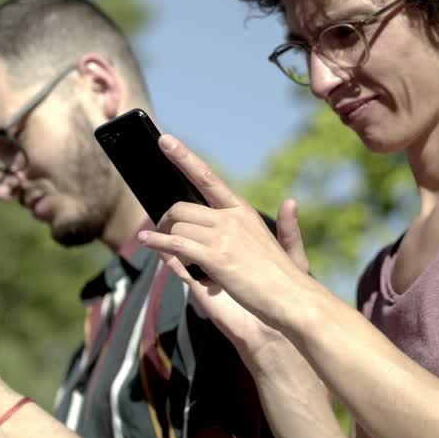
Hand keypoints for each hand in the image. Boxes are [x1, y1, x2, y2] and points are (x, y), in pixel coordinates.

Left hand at [138, 135, 317, 332]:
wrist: (291, 297)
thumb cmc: (282, 275)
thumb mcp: (280, 242)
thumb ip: (281, 225)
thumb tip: (290, 202)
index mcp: (242, 211)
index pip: (206, 177)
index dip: (184, 157)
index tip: (164, 140)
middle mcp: (231, 217)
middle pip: (182, 207)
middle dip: (166, 219)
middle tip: (159, 231)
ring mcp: (223, 236)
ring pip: (177, 227)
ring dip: (163, 237)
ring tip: (161, 247)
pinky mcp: (215, 257)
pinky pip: (176, 244)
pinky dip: (158, 243)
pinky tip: (147, 243)